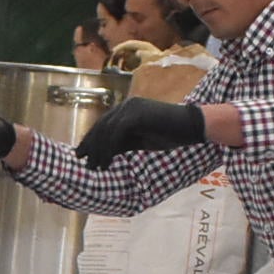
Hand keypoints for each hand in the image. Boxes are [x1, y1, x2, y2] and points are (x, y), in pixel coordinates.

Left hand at [77, 95, 208, 169]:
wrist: (191, 127)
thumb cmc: (169, 134)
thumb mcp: (140, 141)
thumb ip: (122, 144)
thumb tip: (104, 155)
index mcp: (127, 109)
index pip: (103, 124)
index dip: (91, 140)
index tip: (82, 155)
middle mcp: (126, 105)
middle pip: (100, 126)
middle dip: (90, 146)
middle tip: (82, 162)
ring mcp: (131, 107)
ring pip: (106, 130)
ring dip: (98, 151)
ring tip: (94, 168)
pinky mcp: (136, 114)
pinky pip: (116, 132)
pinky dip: (109, 149)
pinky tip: (106, 163)